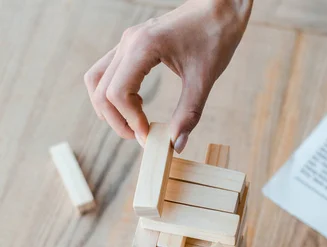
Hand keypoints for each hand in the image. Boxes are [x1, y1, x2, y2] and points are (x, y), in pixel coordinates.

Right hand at [84, 0, 251, 151]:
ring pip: (98, 79)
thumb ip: (189, 113)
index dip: (130, 120)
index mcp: (143, 47)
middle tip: (140, 137)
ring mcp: (127, 41)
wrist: (219, 8)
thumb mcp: (204, 80)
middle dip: (116, 120)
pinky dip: (115, 92)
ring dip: (109, 107)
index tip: (150, 135)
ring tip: (135, 123)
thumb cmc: (215, 37)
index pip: (117, 93)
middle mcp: (128, 42)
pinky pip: (109, 71)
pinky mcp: (132, 44)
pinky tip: (138, 105)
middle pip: (101, 90)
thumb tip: (176, 145)